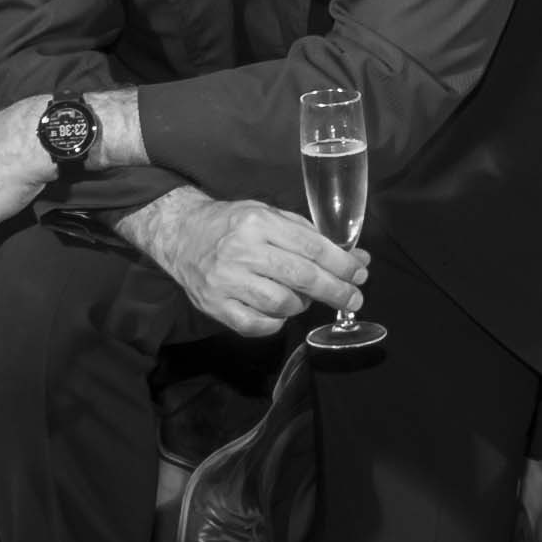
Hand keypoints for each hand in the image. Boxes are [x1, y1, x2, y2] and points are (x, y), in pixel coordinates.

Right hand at [130, 195, 366, 337]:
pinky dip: (275, 322)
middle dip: (336, 290)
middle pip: (302, 277)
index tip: (360, 274)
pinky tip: (278, 312)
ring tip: (304, 297)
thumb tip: (355, 259)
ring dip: (302, 305)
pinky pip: (256, 325)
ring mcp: (226, 281)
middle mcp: (242, 251)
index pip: (312, 247)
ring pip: (282, 304)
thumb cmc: (232, 224)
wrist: (180, 234)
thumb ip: (310, 236)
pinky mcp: (214, 305)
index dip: (342, 264)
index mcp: (258, 223)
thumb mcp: (269, 215)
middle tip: (354, 298)